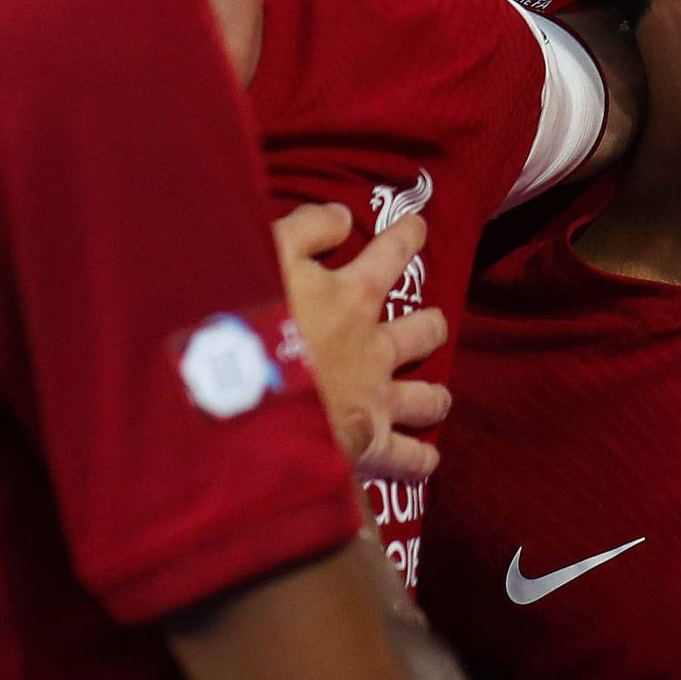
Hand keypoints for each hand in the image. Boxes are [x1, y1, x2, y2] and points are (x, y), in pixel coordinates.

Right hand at [275, 203, 447, 488]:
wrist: (243, 399)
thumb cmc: (251, 320)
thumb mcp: (271, 252)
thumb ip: (308, 228)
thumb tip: (343, 216)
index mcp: (353, 296)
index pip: (391, 255)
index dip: (407, 237)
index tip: (419, 226)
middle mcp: (375, 347)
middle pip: (423, 331)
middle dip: (430, 325)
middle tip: (431, 323)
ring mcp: (376, 399)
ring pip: (426, 397)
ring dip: (433, 396)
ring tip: (437, 398)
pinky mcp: (368, 444)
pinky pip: (406, 458)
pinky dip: (418, 460)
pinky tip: (426, 464)